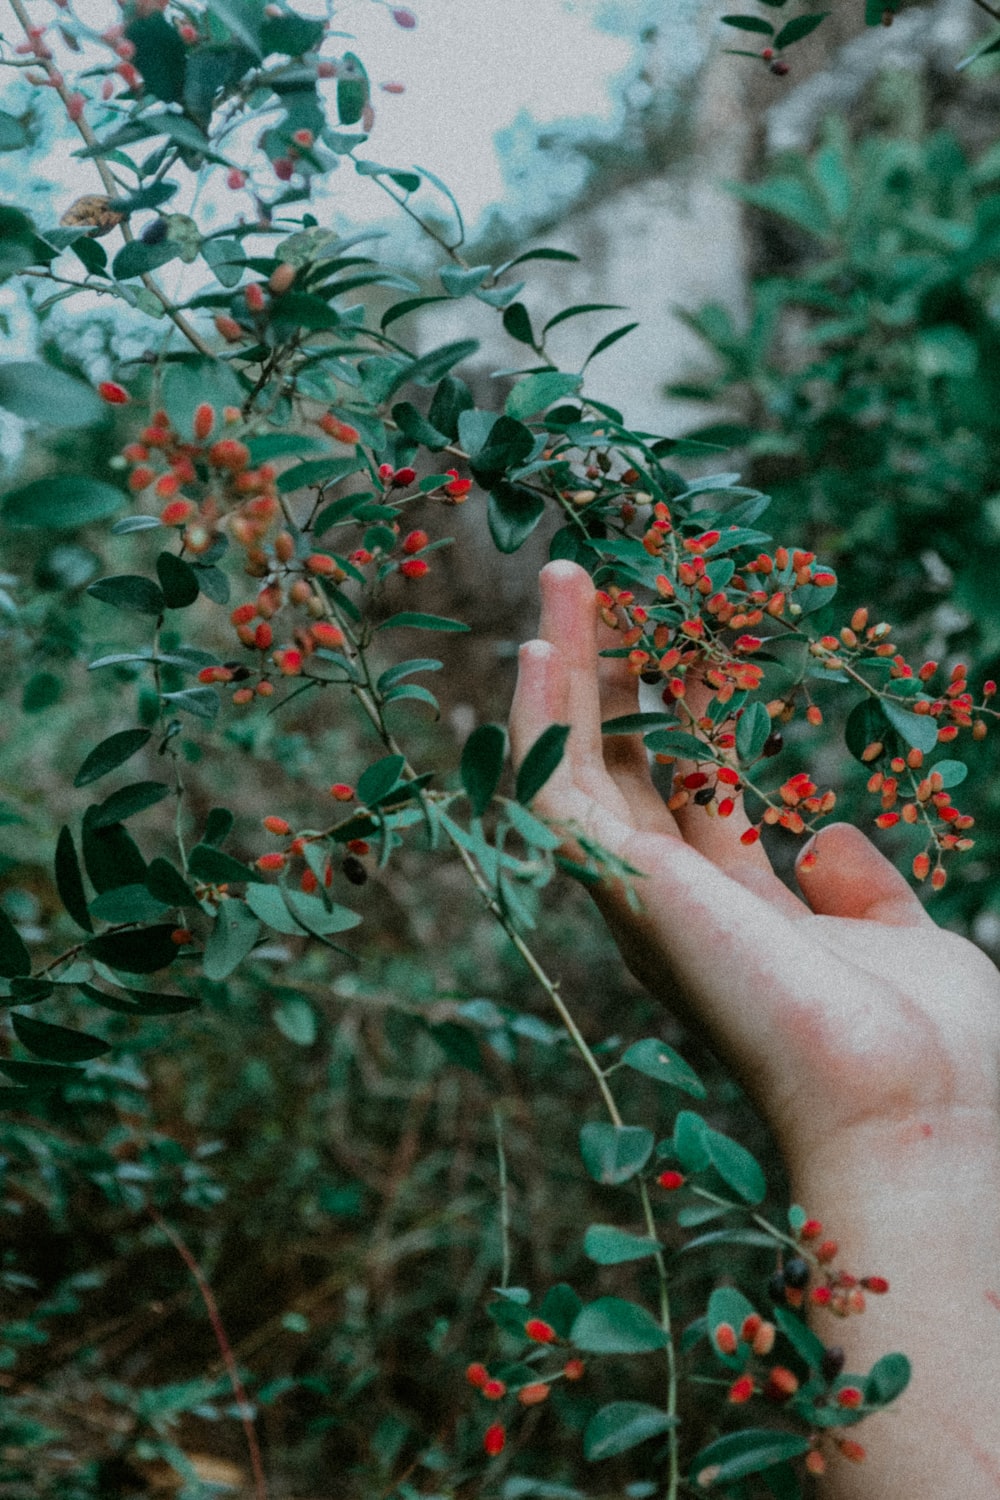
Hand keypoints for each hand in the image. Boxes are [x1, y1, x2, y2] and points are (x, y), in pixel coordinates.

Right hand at [510, 561, 999, 1165]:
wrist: (918, 1112)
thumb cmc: (930, 1049)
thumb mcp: (906, 940)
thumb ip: (862, 891)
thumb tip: (827, 837)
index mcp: (738, 916)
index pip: (694, 792)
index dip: (691, 709)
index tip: (701, 636)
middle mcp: (678, 905)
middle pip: (628, 766)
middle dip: (621, 675)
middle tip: (622, 584)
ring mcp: (643, 898)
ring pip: (577, 763)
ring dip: (570, 670)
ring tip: (571, 577)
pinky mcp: (624, 888)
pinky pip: (554, 791)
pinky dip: (540, 719)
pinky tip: (544, 645)